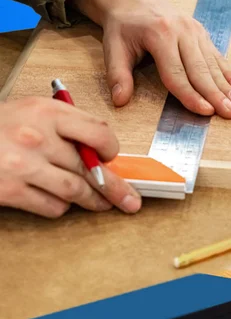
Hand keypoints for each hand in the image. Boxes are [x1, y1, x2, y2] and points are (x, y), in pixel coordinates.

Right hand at [0, 97, 141, 217]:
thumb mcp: (30, 112)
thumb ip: (64, 127)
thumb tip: (99, 154)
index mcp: (46, 111)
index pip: (98, 131)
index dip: (110, 148)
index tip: (112, 158)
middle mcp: (37, 136)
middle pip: (89, 167)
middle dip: (114, 187)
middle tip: (130, 200)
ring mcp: (23, 165)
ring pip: (75, 189)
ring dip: (93, 201)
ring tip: (103, 206)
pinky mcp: (10, 191)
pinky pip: (52, 206)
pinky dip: (61, 207)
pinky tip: (60, 203)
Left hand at [70, 0, 230, 118]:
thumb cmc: (123, 26)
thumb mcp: (113, 48)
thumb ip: (117, 75)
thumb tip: (119, 101)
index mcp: (159, 34)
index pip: (176, 73)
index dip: (191, 95)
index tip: (205, 112)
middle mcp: (182, 31)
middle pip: (201, 70)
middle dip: (216, 95)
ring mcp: (195, 31)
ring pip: (212, 64)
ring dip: (227, 87)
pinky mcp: (201, 33)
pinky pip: (217, 56)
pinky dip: (229, 73)